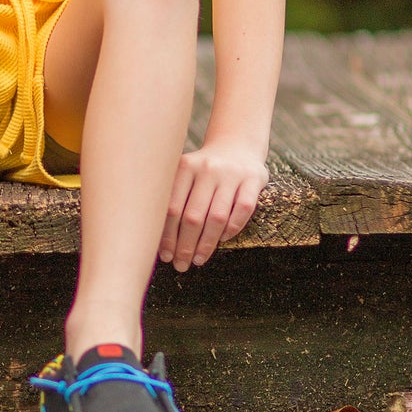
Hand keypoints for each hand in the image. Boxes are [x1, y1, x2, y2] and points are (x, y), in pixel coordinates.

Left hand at [159, 137, 267, 270]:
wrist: (237, 145)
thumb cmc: (203, 171)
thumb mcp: (184, 175)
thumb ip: (172, 199)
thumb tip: (157, 241)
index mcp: (186, 166)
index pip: (172, 208)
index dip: (167, 236)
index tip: (165, 256)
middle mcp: (208, 168)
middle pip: (193, 216)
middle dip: (185, 245)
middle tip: (180, 265)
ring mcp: (232, 173)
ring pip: (217, 217)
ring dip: (206, 244)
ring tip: (197, 260)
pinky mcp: (254, 179)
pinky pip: (242, 210)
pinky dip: (232, 229)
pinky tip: (222, 240)